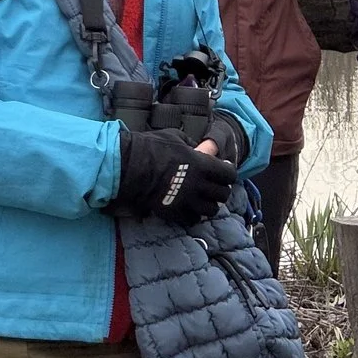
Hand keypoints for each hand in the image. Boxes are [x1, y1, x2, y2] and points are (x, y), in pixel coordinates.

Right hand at [116, 127, 236, 225]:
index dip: (228, 172)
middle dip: (222, 190)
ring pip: (211, 210)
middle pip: (223, 194)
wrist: (128, 166)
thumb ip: (192, 144)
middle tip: (215, 187)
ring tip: (204, 200)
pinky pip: (193, 220)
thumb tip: (200, 149)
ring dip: (210, 205)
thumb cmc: (151, 147)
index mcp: (202, 165)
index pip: (229, 174)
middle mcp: (198, 184)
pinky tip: (190, 209)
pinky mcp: (174, 211)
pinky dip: (194, 216)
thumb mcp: (176, 138)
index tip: (224, 170)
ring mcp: (187, 200)